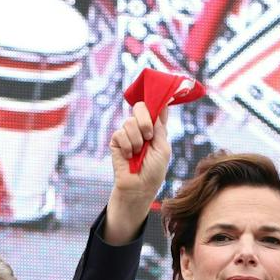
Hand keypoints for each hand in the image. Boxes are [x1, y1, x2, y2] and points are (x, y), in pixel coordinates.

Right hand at [103, 101, 170, 242]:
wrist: (138, 187)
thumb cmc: (154, 171)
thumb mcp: (163, 148)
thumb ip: (160, 127)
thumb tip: (161, 106)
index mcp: (155, 129)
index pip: (155, 108)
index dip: (156, 99)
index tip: (159, 92)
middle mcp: (141, 128)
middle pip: (140, 107)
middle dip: (145, 120)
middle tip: (148, 135)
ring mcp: (128, 134)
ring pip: (130, 122)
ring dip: (137, 139)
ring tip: (138, 153)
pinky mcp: (116, 141)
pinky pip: (120, 133)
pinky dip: (127, 146)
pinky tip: (129, 156)